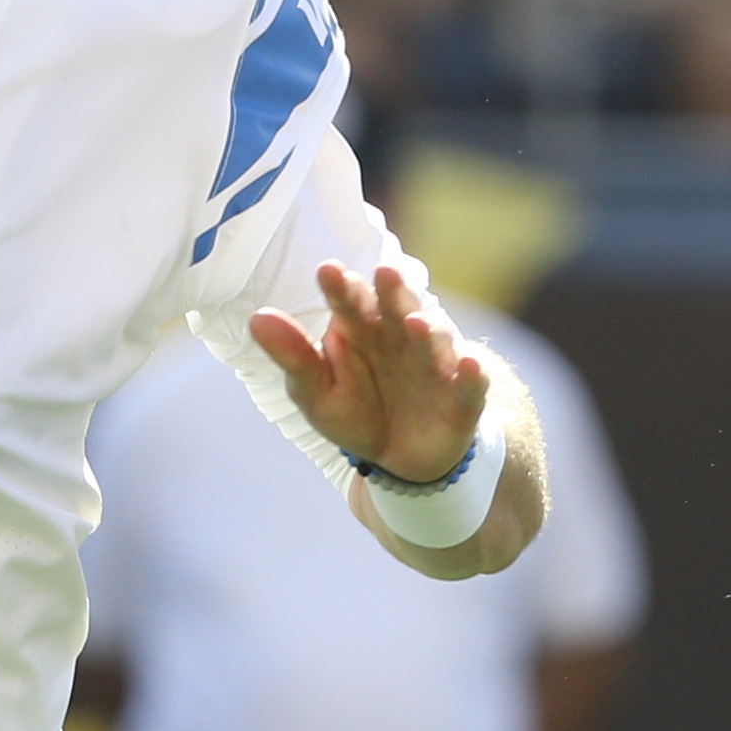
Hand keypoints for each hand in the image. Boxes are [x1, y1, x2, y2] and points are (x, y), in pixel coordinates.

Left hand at [249, 260, 487, 482]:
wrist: (400, 459)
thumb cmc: (355, 411)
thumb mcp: (316, 391)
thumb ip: (293, 356)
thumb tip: (257, 318)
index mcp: (360, 327)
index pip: (349, 301)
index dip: (341, 287)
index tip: (328, 271)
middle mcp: (399, 334)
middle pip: (397, 307)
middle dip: (393, 291)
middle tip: (384, 272)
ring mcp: (433, 362)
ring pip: (434, 338)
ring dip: (428, 330)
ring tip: (416, 322)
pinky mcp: (462, 394)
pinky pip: (470, 382)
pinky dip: (472, 374)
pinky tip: (469, 366)